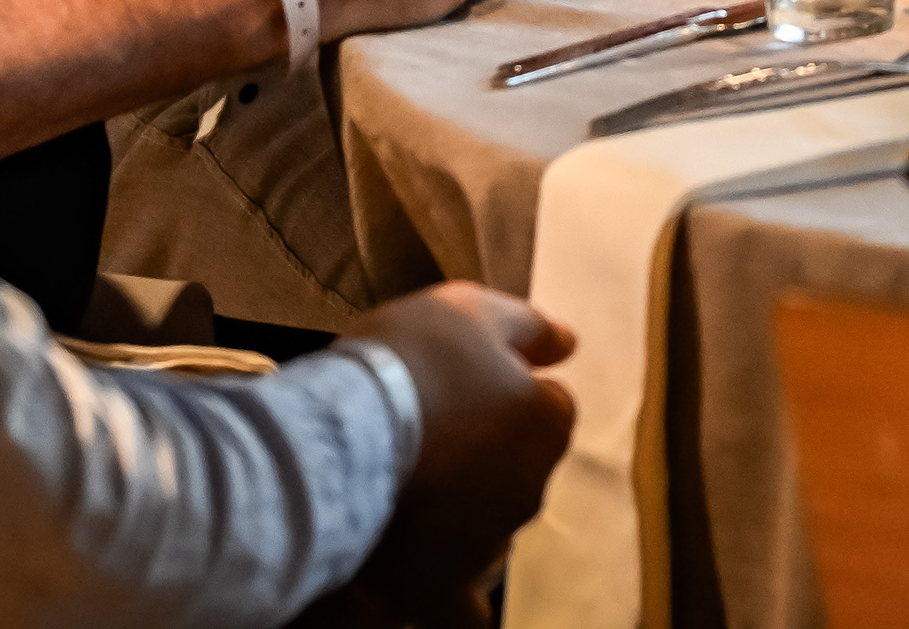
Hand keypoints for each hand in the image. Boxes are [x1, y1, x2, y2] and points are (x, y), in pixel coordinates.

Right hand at [340, 282, 575, 624]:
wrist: (340, 435)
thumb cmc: (408, 362)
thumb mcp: (472, 310)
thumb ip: (531, 328)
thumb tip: (568, 343)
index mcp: (547, 424)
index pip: (544, 403)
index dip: (499, 388)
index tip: (455, 384)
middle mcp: (532, 490)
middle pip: (513, 468)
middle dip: (479, 452)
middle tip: (421, 431)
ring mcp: (487, 544)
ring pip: (485, 528)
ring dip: (459, 514)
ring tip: (400, 492)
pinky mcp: (442, 589)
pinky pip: (462, 609)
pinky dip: (447, 593)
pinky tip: (421, 577)